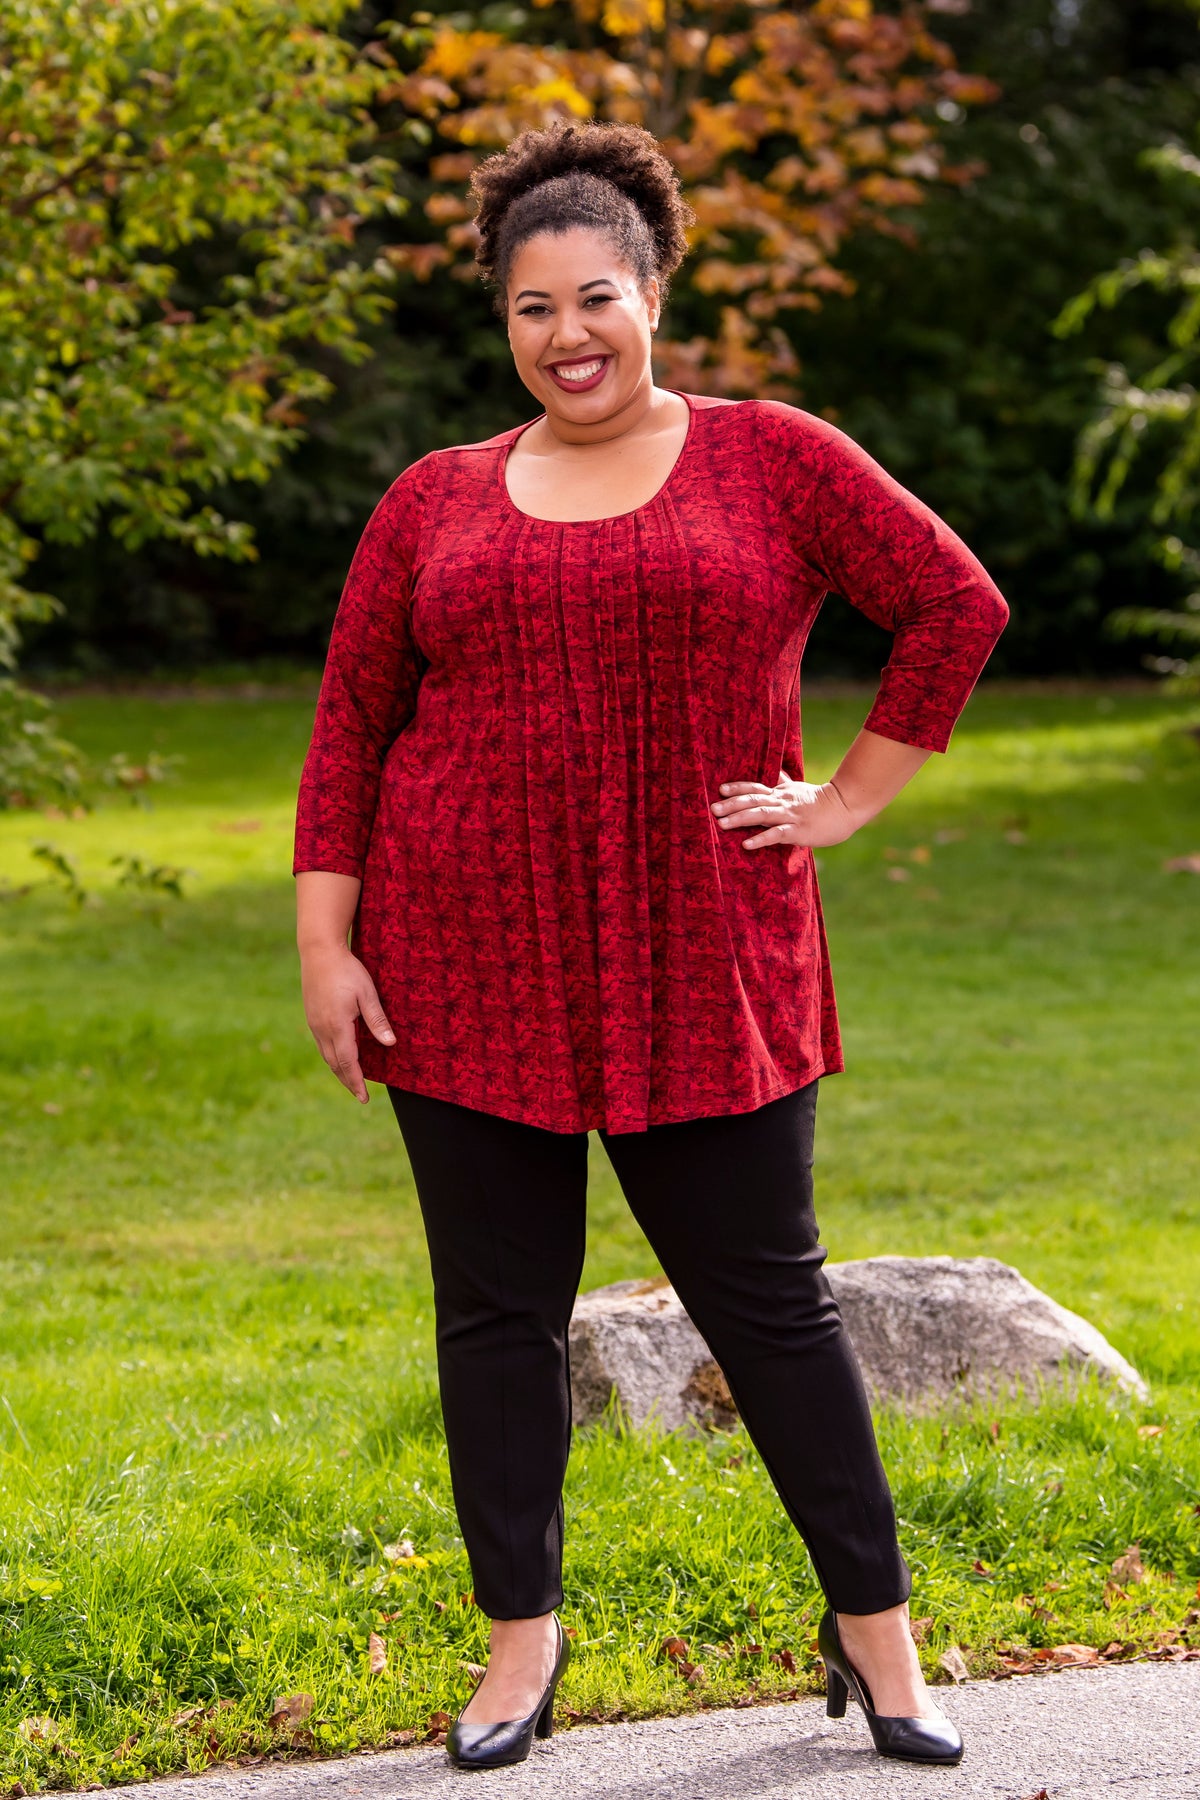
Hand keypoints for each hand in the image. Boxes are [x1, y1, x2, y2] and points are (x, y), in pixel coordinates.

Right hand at [300, 943, 394, 1103]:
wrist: (318, 951)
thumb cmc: (347, 970)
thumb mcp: (367, 993)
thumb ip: (377, 1019)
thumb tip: (390, 1044)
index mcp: (338, 1025)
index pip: (348, 1062)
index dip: (357, 1082)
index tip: (364, 1097)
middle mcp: (322, 1029)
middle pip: (336, 1064)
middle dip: (349, 1081)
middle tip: (361, 1095)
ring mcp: (314, 1023)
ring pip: (327, 1056)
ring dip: (340, 1071)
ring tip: (352, 1081)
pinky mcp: (312, 1017)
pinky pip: (322, 1045)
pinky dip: (333, 1057)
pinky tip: (340, 1057)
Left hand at [710, 772, 862, 849]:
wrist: (845, 807)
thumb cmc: (819, 800)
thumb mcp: (798, 789)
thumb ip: (783, 782)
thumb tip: (775, 773)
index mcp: (780, 792)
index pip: (755, 787)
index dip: (738, 788)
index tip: (720, 789)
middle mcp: (781, 802)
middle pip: (752, 800)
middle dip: (731, 804)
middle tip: (712, 809)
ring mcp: (789, 816)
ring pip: (760, 815)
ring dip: (739, 819)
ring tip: (721, 825)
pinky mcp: (798, 831)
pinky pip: (776, 834)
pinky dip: (760, 838)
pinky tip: (746, 844)